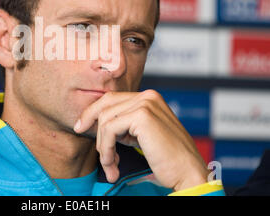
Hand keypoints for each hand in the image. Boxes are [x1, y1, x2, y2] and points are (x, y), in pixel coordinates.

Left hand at [73, 89, 209, 191]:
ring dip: (104, 147)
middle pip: (105, 105)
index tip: (82, 127)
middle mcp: (148, 96)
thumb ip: (124, 125)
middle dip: (92, 127)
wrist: (188, 172)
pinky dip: (107, 149)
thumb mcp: (141, 135)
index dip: (93, 112)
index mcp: (148, 97)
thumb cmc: (167, 159)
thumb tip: (98, 124)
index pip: (111, 99)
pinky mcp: (142, 116)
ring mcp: (146, 103)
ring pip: (105, 120)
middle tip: (94, 151)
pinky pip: (109, 130)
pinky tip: (113, 164)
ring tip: (111, 166)